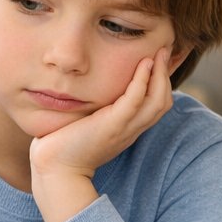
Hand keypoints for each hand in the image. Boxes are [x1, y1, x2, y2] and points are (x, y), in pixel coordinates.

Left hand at [30, 48, 173, 221]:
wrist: (55, 170)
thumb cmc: (64, 146)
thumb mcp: (86, 124)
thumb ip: (95, 110)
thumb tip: (87, 88)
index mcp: (127, 130)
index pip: (155, 105)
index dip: (161, 83)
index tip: (158, 61)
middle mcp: (131, 130)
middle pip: (162, 102)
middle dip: (167, 75)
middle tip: (165, 50)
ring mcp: (124, 129)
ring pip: (157, 101)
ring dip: (161, 75)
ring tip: (160, 53)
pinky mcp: (112, 126)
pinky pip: (135, 101)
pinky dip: (143, 81)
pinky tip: (144, 63)